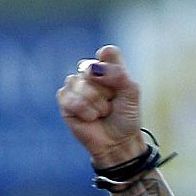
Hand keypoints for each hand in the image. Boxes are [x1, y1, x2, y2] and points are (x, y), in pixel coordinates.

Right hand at [57, 45, 145, 166]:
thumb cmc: (126, 117)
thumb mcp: (131, 94)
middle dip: (106, 92)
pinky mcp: (64, 98)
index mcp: (108, 68)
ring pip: (81, 85)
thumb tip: (95, 68)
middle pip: (92, 69)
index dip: (112, 69)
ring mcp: (75, 85)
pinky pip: (71, 99)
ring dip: (96, 104)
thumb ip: (119, 75)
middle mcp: (90, 73)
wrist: (118, 141)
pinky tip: (90, 118)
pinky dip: (85, 112)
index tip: (119, 86)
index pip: (108, 53)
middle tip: (111, 104)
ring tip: (102, 113)